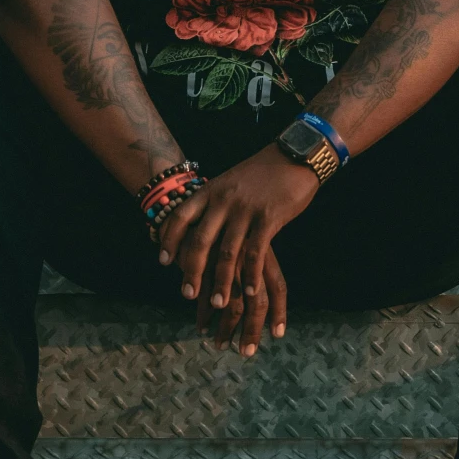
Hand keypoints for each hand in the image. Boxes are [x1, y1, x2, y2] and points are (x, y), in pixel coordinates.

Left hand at [157, 147, 315, 354]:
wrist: (294, 155)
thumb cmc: (262, 172)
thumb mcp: (230, 181)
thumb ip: (215, 202)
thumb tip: (198, 225)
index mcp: (211, 190)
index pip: (181, 216)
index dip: (169, 240)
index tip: (163, 261)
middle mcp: (224, 200)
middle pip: (200, 241)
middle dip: (191, 270)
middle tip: (187, 294)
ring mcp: (246, 210)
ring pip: (227, 252)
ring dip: (221, 281)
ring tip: (218, 303)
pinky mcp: (268, 218)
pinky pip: (255, 252)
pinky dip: (250, 275)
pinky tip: (249, 291)